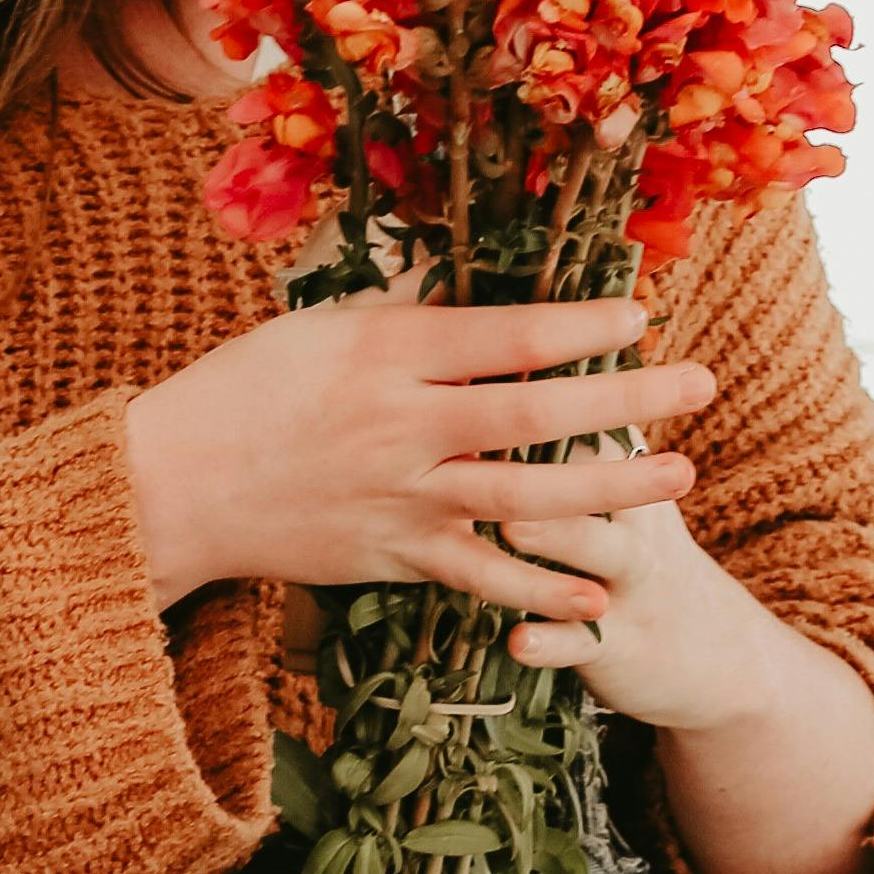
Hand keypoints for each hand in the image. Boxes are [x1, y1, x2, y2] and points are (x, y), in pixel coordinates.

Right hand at [121, 289, 711, 626]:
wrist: (173, 484)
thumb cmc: (243, 390)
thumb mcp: (320, 328)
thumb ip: (405, 314)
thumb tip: (473, 284)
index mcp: (386, 355)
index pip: (505, 336)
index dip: (581, 326)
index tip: (640, 315)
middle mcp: (402, 426)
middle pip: (535, 413)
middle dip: (627, 398)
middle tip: (701, 384)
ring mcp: (400, 497)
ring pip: (525, 496)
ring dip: (610, 488)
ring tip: (679, 477)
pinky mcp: (390, 555)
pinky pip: (478, 575)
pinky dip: (540, 587)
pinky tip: (600, 589)